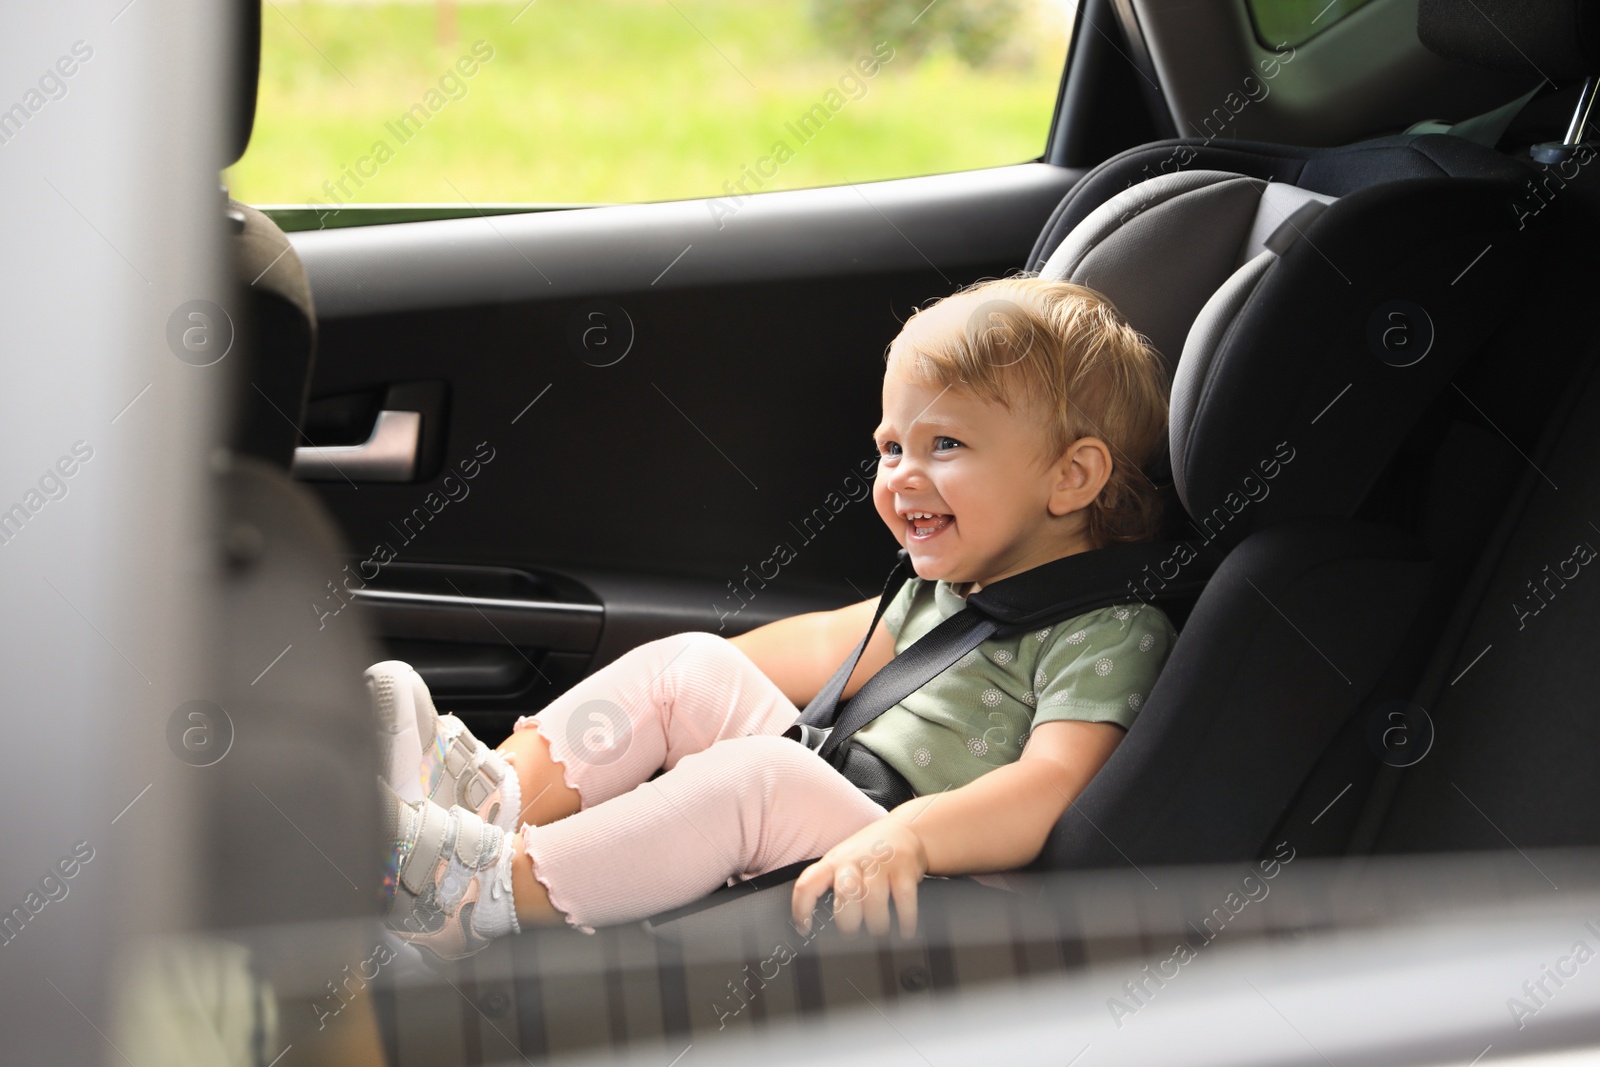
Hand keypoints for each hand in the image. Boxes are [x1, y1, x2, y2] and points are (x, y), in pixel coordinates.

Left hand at [791, 817, 926, 938]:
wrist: (906, 830)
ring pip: (874, 898)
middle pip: (846, 892)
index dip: (801, 909)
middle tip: (853, 934)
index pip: (808, 884)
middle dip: (848, 921)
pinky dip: (905, 920)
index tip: (804, 929)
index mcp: (833, 862)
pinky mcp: (905, 866)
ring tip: (879, 933)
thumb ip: (831, 887)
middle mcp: (855, 860)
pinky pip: (904, 898)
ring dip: (877, 924)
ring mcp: (881, 862)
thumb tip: (817, 925)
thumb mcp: (844, 863)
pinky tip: (905, 931)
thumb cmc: (868, 855)